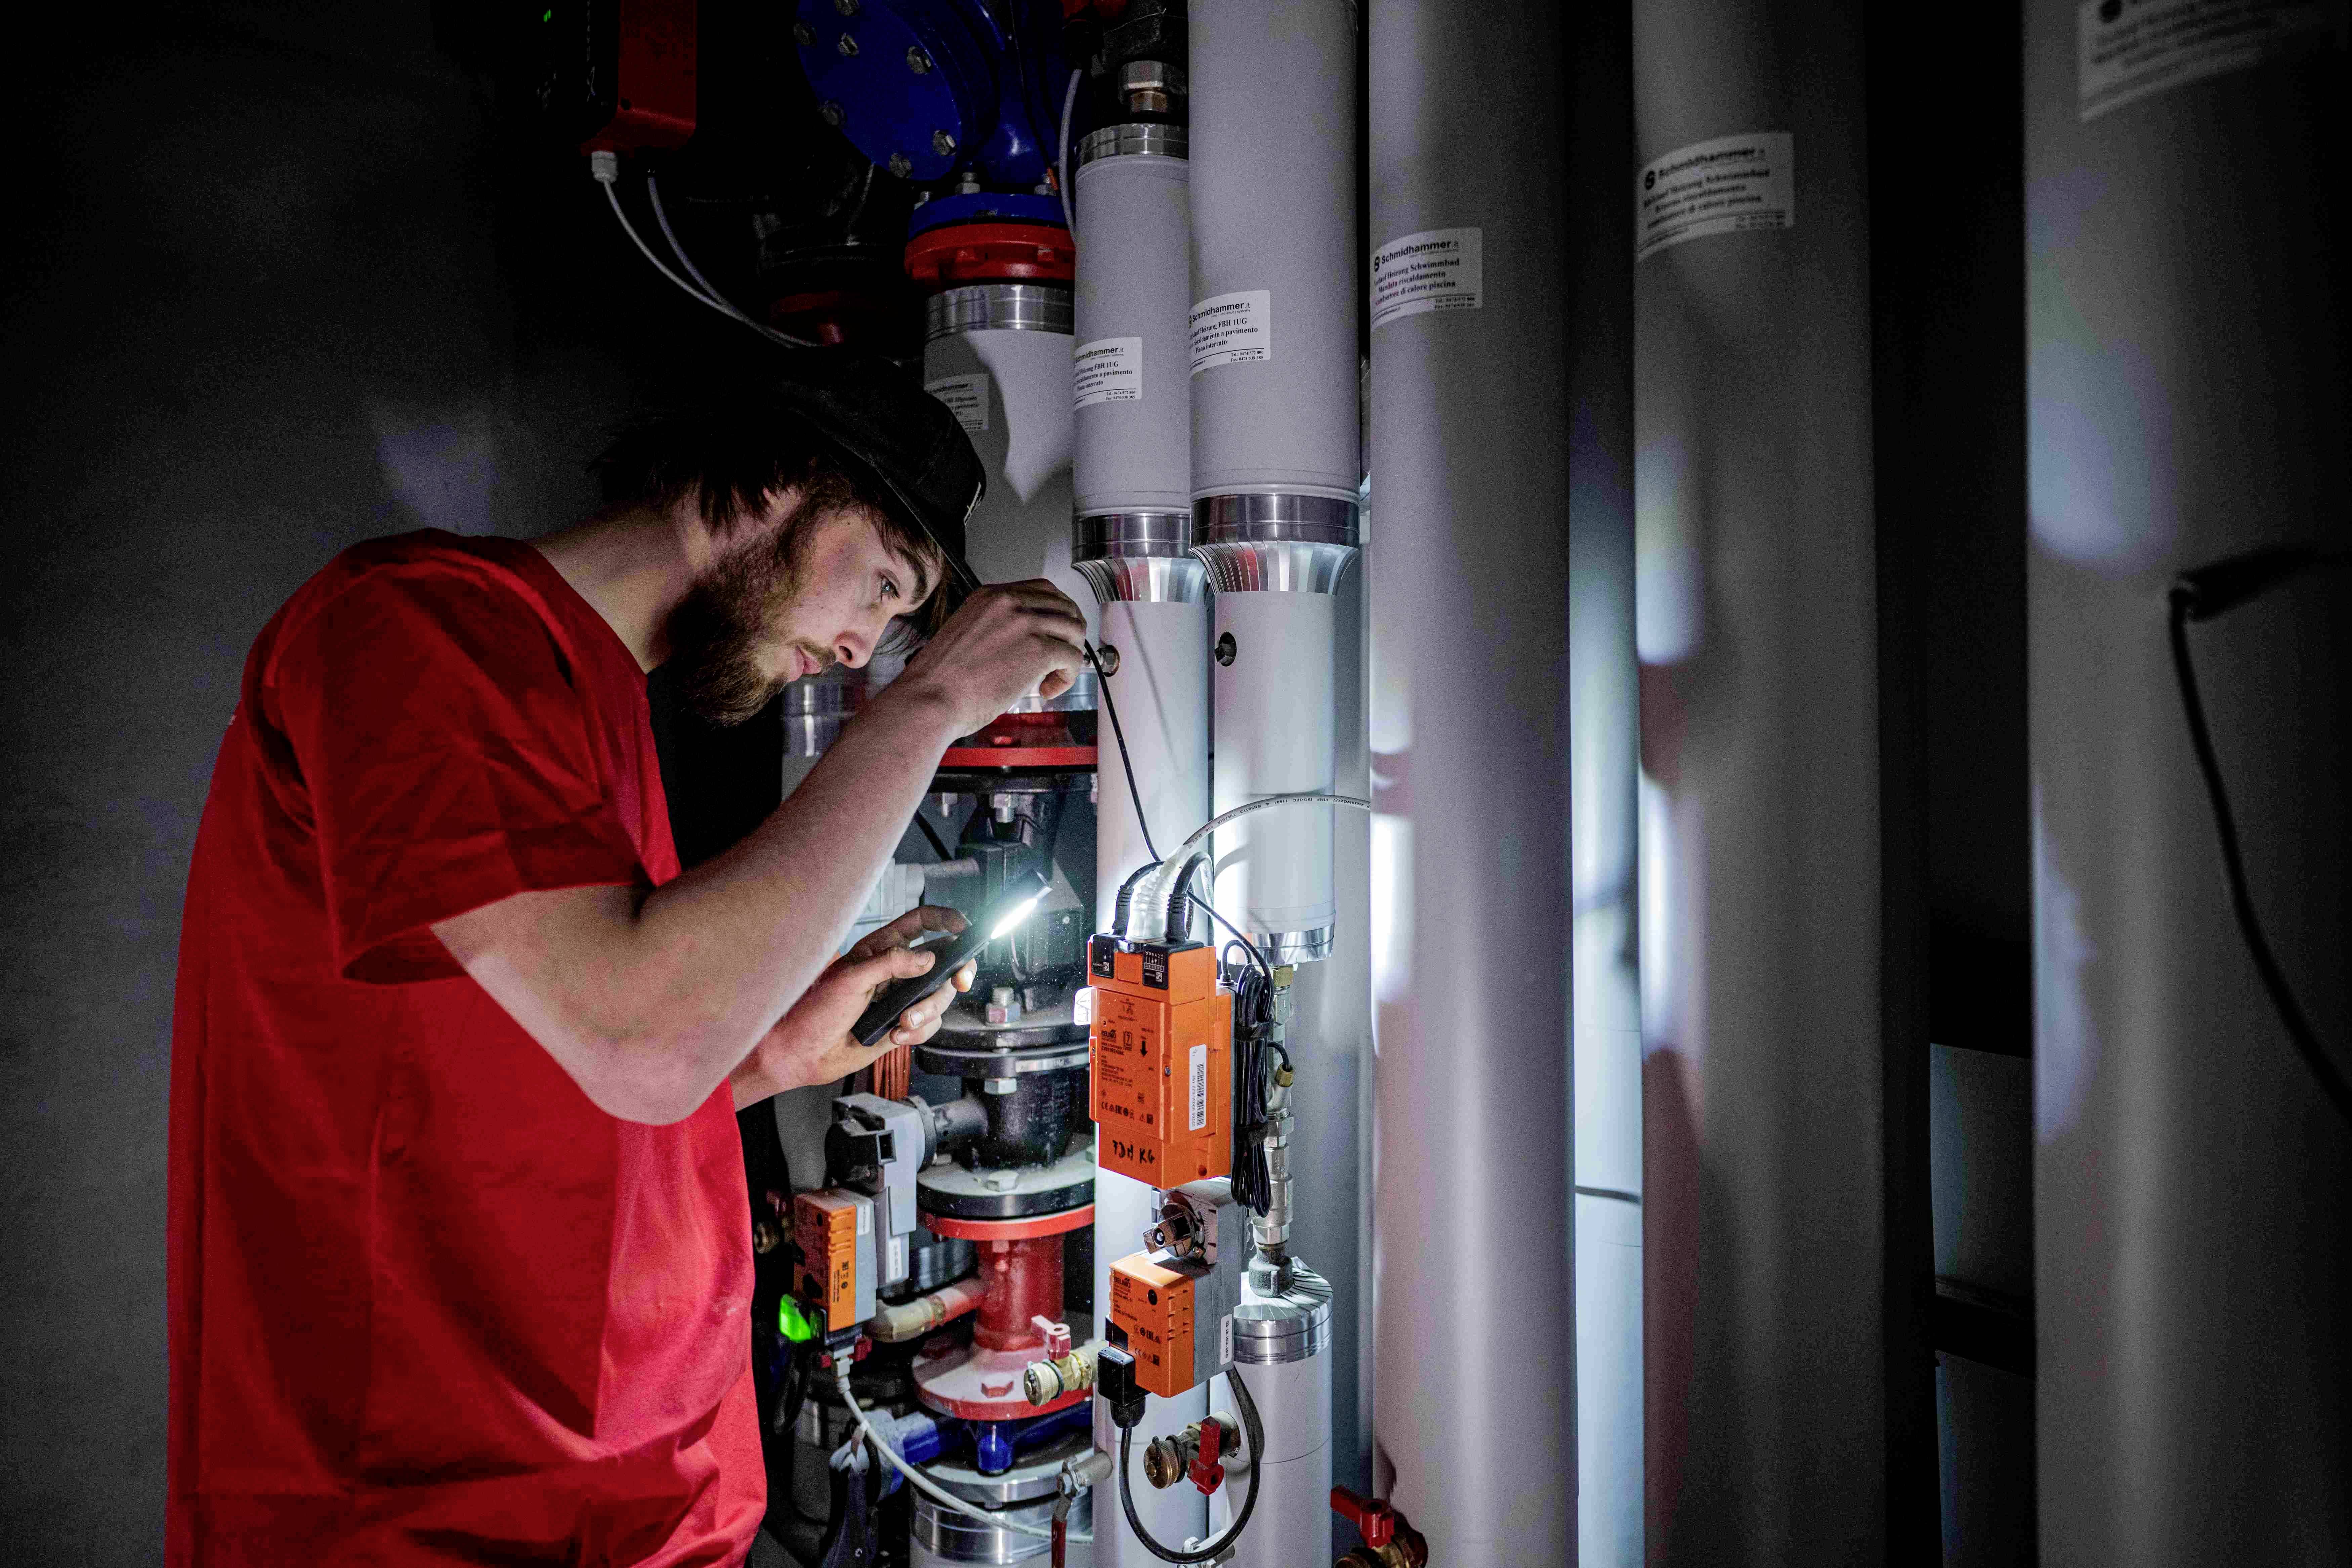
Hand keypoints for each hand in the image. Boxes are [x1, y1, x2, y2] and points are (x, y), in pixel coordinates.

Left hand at [729, 906, 977, 1106]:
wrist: (803, 1053)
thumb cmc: (814, 1011)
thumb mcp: (851, 979)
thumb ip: (891, 964)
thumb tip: (928, 958)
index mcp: (881, 949)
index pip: (921, 923)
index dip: (946, 920)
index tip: (964, 927)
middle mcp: (895, 971)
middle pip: (943, 961)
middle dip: (955, 972)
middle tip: (958, 981)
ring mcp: (900, 999)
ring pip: (939, 996)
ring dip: (927, 1011)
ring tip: (903, 1023)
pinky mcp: (902, 1025)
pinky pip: (929, 1024)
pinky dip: (919, 1032)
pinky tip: (896, 1035)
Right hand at [889, 579, 1087, 735]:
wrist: (929, 699)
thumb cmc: (941, 679)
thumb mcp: (968, 634)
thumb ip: (998, 627)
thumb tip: (1026, 641)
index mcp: (991, 596)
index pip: (1042, 590)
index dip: (1057, 613)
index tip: (1055, 634)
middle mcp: (1010, 602)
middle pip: (1064, 606)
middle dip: (1069, 633)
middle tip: (1060, 658)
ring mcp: (1025, 623)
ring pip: (1074, 630)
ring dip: (1070, 656)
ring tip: (1051, 677)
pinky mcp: (1037, 650)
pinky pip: (1073, 658)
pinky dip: (1068, 677)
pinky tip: (1048, 690)